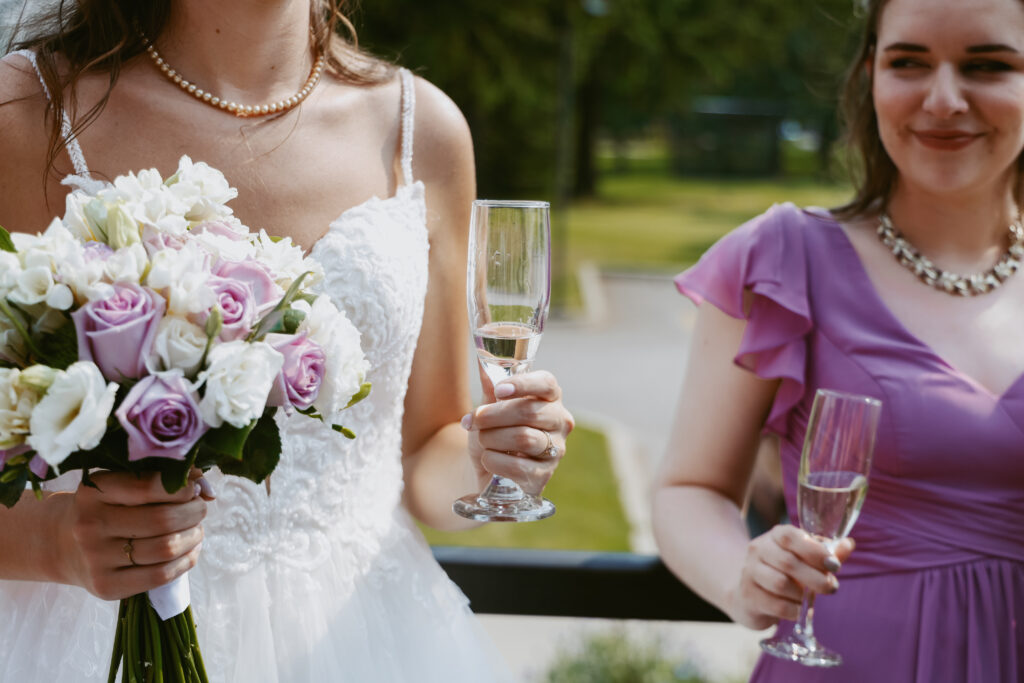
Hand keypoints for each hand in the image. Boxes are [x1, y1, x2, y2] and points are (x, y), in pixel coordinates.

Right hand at [59, 469, 214, 600]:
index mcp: (95, 491)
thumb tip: (205, 487)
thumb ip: (162, 479)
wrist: (61, 543)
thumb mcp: (121, 484)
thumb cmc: (105, 506)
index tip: (192, 488)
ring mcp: (96, 559)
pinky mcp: (106, 587)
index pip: (149, 486)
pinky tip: (190, 550)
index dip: (182, 487)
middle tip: (200, 508)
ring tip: (196, 529)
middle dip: (194, 512)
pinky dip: (186, 561)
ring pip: (165, 549)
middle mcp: (90, 525)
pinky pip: (160, 576)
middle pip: (163, 520)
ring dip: (194, 537)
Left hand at [462, 370, 574, 495]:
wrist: (488, 470)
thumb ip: (490, 385)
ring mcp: (556, 450)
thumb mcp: (489, 407)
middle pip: (529, 412)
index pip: (546, 384)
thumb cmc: (494, 432)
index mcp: (550, 398)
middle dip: (494, 416)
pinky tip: (488, 459)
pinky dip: (494, 461)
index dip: (522, 385)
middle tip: (474, 420)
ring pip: (523, 439)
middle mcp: (559, 422)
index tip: (499, 391)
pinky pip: (518, 467)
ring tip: (481, 440)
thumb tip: (483, 361)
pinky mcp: (544, 476)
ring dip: (492, 438)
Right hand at [725, 524, 854, 629]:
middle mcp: (758, 550)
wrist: (748, 592)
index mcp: (774, 536)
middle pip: (787, 562)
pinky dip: (793, 610)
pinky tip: (798, 610)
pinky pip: (775, 605)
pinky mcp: (747, 595)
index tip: (834, 565)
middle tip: (831, 587)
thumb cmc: (782, 572)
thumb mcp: (802, 559)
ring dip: (802, 595)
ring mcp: (749, 572)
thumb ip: (825, 552)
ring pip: (780, 583)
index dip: (814, 550)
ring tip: (810, 599)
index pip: (789, 536)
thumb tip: (848, 544)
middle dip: (816, 578)